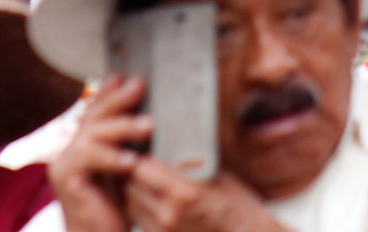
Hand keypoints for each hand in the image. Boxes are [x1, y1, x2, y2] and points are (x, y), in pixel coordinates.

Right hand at [49, 75, 152, 231]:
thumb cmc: (120, 205)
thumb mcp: (132, 167)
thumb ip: (138, 142)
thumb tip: (163, 115)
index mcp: (87, 141)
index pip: (98, 108)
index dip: (112, 91)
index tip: (131, 75)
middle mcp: (71, 147)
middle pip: (94, 114)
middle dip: (118, 98)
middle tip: (140, 86)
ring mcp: (65, 162)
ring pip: (91, 133)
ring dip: (121, 126)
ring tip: (148, 126)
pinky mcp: (65, 180)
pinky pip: (86, 158)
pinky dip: (110, 157)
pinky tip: (131, 161)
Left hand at [125, 159, 288, 231]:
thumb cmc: (237, 206)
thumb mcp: (218, 176)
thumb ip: (187, 165)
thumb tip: (164, 148)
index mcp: (184, 193)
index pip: (141, 168)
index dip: (144, 158)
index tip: (150, 152)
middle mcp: (168, 215)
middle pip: (131, 186)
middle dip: (136, 174)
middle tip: (149, 165)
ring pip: (131, 204)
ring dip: (137, 191)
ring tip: (153, 183)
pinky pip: (140, 220)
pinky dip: (143, 209)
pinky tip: (158, 202)